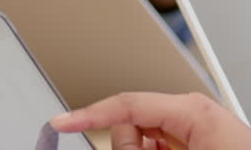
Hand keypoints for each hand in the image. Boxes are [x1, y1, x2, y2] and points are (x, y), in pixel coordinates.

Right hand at [50, 92, 250, 149]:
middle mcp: (188, 115)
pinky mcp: (191, 145)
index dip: (88, 114)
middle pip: (129, 126)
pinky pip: (155, 149)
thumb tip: (115, 140)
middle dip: (128, 147)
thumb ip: (142, 148)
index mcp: (190, 109)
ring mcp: (190, 132)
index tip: (59, 122)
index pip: (126, 104)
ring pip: (140, 142)